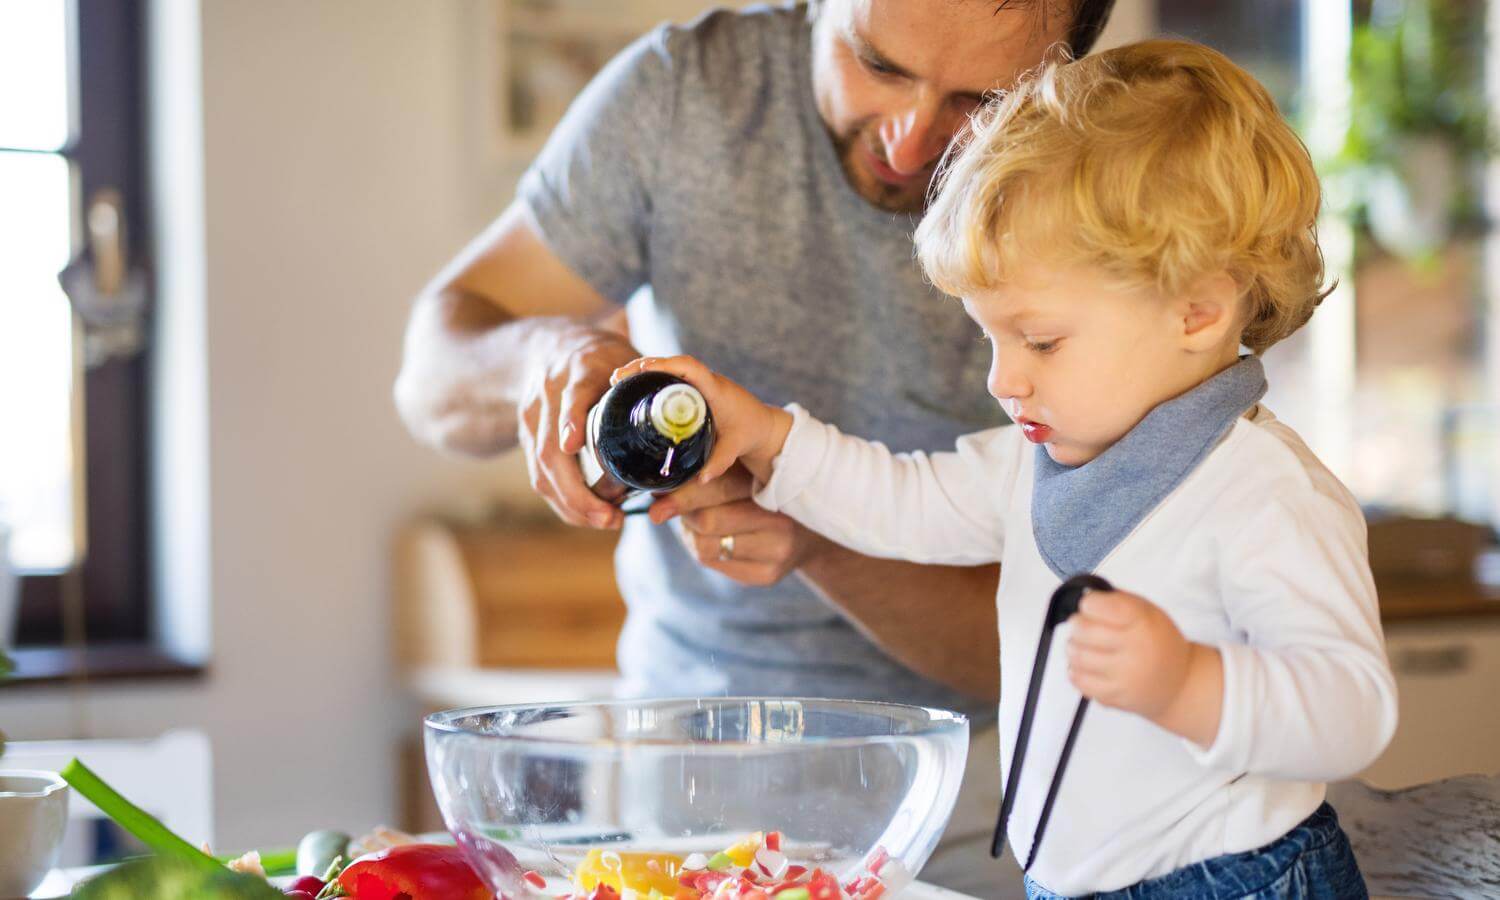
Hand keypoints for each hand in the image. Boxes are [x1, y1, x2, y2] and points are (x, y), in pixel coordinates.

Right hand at [517, 325, 638, 528]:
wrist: (549, 346)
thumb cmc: (602, 356)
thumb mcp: (625, 358)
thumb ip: (649, 384)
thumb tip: (687, 419)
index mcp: (578, 371)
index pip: (571, 397)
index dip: (571, 421)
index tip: (574, 446)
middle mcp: (548, 395)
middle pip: (550, 449)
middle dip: (577, 491)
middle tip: (610, 517)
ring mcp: (533, 417)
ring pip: (541, 469)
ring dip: (571, 503)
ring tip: (606, 521)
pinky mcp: (527, 436)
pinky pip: (539, 475)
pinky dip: (562, 500)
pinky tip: (586, 515)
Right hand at [611, 355, 792, 483]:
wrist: (764, 425)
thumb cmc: (751, 432)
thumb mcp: (735, 447)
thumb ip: (719, 462)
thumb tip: (701, 479)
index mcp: (715, 388)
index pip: (689, 367)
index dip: (665, 365)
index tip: (642, 370)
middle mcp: (706, 380)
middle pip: (671, 363)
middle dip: (643, 367)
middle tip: (617, 378)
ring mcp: (699, 383)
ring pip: (668, 368)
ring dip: (644, 370)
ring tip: (617, 382)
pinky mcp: (695, 389)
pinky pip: (671, 377)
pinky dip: (651, 379)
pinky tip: (632, 389)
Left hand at [649, 464, 826, 586]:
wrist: (811, 531)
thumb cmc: (769, 493)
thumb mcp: (749, 474)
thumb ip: (713, 475)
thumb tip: (658, 489)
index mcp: (775, 485)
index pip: (718, 488)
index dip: (682, 493)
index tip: (656, 495)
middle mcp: (780, 522)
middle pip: (707, 521)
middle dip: (682, 512)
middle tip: (667, 504)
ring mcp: (776, 553)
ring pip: (705, 546)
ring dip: (689, 532)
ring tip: (693, 519)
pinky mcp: (767, 575)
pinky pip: (714, 562)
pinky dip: (702, 547)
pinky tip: (710, 536)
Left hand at [1065, 589, 1196, 720]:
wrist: (1179, 684)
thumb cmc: (1159, 642)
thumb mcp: (1148, 611)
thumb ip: (1118, 601)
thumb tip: (1087, 598)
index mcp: (1142, 622)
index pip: (1098, 606)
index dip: (1089, 603)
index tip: (1091, 605)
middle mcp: (1134, 649)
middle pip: (1082, 630)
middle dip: (1077, 624)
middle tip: (1082, 625)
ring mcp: (1123, 676)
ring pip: (1076, 656)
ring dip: (1075, 647)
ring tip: (1085, 645)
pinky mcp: (1114, 696)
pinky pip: (1079, 681)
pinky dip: (1076, 670)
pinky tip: (1087, 665)